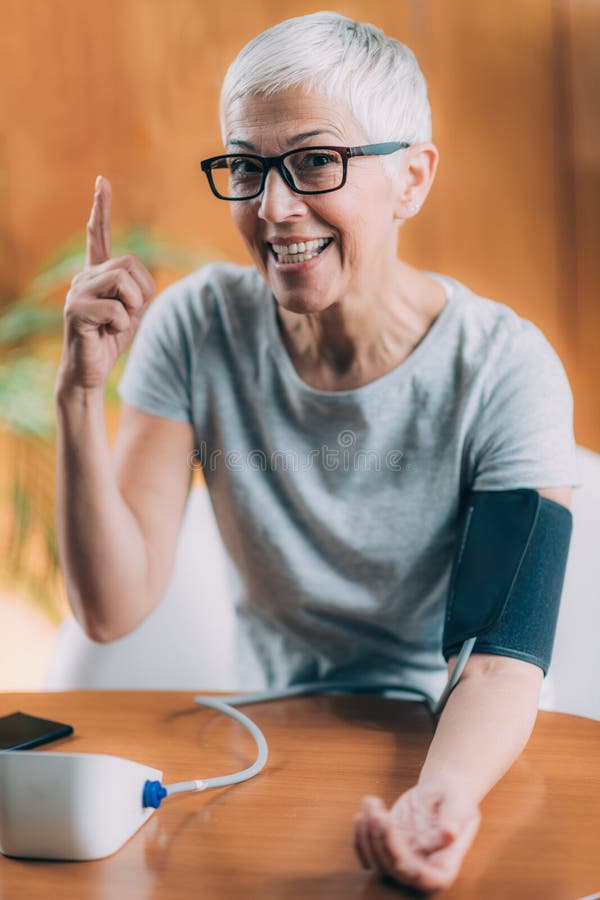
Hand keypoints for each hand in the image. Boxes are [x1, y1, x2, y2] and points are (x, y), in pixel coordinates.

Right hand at [57, 176, 154, 392]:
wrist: (90, 372)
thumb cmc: (111, 341)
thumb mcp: (133, 311)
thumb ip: (137, 290)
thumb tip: (138, 279)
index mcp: (97, 274)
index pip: (97, 236)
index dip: (100, 208)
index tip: (102, 181)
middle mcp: (83, 277)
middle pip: (129, 264)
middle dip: (141, 291)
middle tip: (130, 313)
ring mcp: (76, 292)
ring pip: (122, 282)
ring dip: (132, 307)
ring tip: (117, 322)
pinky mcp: (75, 311)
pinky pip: (117, 310)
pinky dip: (123, 326)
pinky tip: (106, 333)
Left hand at [353, 782, 480, 891]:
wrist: (442, 792)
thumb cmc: (456, 799)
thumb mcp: (459, 804)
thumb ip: (454, 819)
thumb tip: (449, 833)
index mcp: (444, 866)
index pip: (427, 880)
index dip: (411, 873)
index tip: (400, 858)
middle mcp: (421, 869)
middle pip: (394, 868)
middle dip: (381, 840)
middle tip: (378, 811)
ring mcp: (402, 859)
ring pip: (376, 860)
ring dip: (368, 832)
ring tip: (372, 802)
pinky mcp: (387, 847)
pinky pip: (366, 853)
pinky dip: (358, 837)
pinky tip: (362, 813)